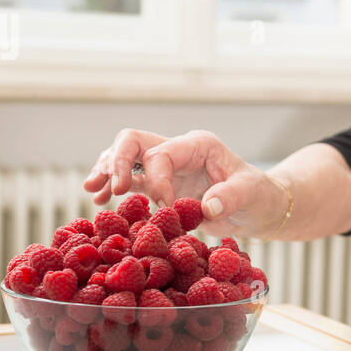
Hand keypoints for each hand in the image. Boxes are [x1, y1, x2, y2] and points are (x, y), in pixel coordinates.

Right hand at [82, 128, 288, 237]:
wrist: (257, 208)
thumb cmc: (256, 196)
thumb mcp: (250, 194)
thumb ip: (230, 197)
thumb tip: (207, 206)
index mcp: (197, 144)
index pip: (160, 154)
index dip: (156, 182)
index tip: (166, 209)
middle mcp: (177, 150)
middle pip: (133, 142)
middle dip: (117, 162)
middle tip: (112, 189)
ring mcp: (166, 166)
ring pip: (125, 157)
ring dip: (107, 171)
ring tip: (94, 190)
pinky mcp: (160, 185)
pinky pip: (130, 180)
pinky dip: (112, 187)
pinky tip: (100, 200)